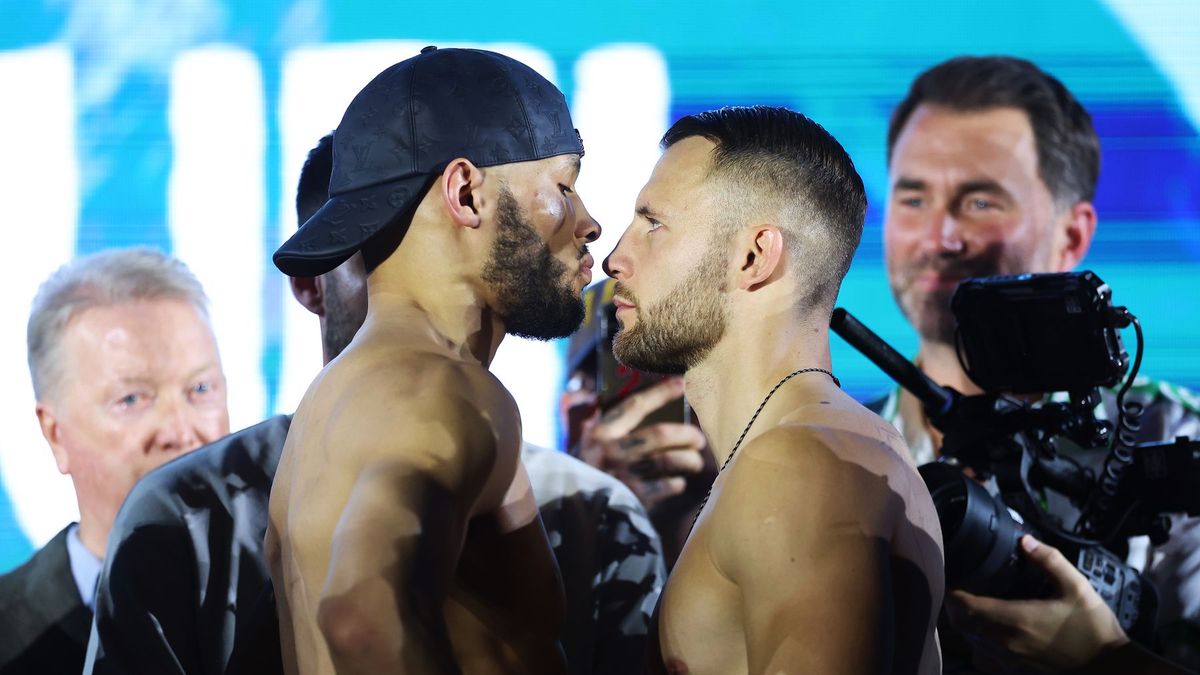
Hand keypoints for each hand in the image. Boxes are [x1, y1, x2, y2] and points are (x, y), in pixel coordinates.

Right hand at [575, 377, 707, 509]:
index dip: (661, 393)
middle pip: (661, 435)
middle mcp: (613, 452)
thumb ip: (607, 427)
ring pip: (670, 461)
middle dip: (686, 434)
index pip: (635, 406)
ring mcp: (624, 476)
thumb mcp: (586, 444)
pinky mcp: (634, 498)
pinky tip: (678, 482)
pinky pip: (667, 486)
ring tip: (696, 461)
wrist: (571, 508)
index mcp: (601, 434)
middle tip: (698, 438)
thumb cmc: (583, 471)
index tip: (682, 383)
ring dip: (689, 459)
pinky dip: (677, 483)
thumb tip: (636, 407)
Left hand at [945, 535, 1128, 672]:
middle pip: (963, 624)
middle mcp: (1007, 641)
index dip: (954, 592)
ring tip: (972, 608)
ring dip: (967, 625)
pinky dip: (981, 643)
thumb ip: (1050, 560)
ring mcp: (1011, 659)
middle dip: (956, 607)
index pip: (967, 606)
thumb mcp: (1077, 587)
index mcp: (1017, 618)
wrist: (1111, 668)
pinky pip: (987, 657)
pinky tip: (991, 631)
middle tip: (959, 590)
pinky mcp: (1019, 669)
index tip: (953, 579)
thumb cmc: (1095, 628)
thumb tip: (1025, 540)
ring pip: (973, 641)